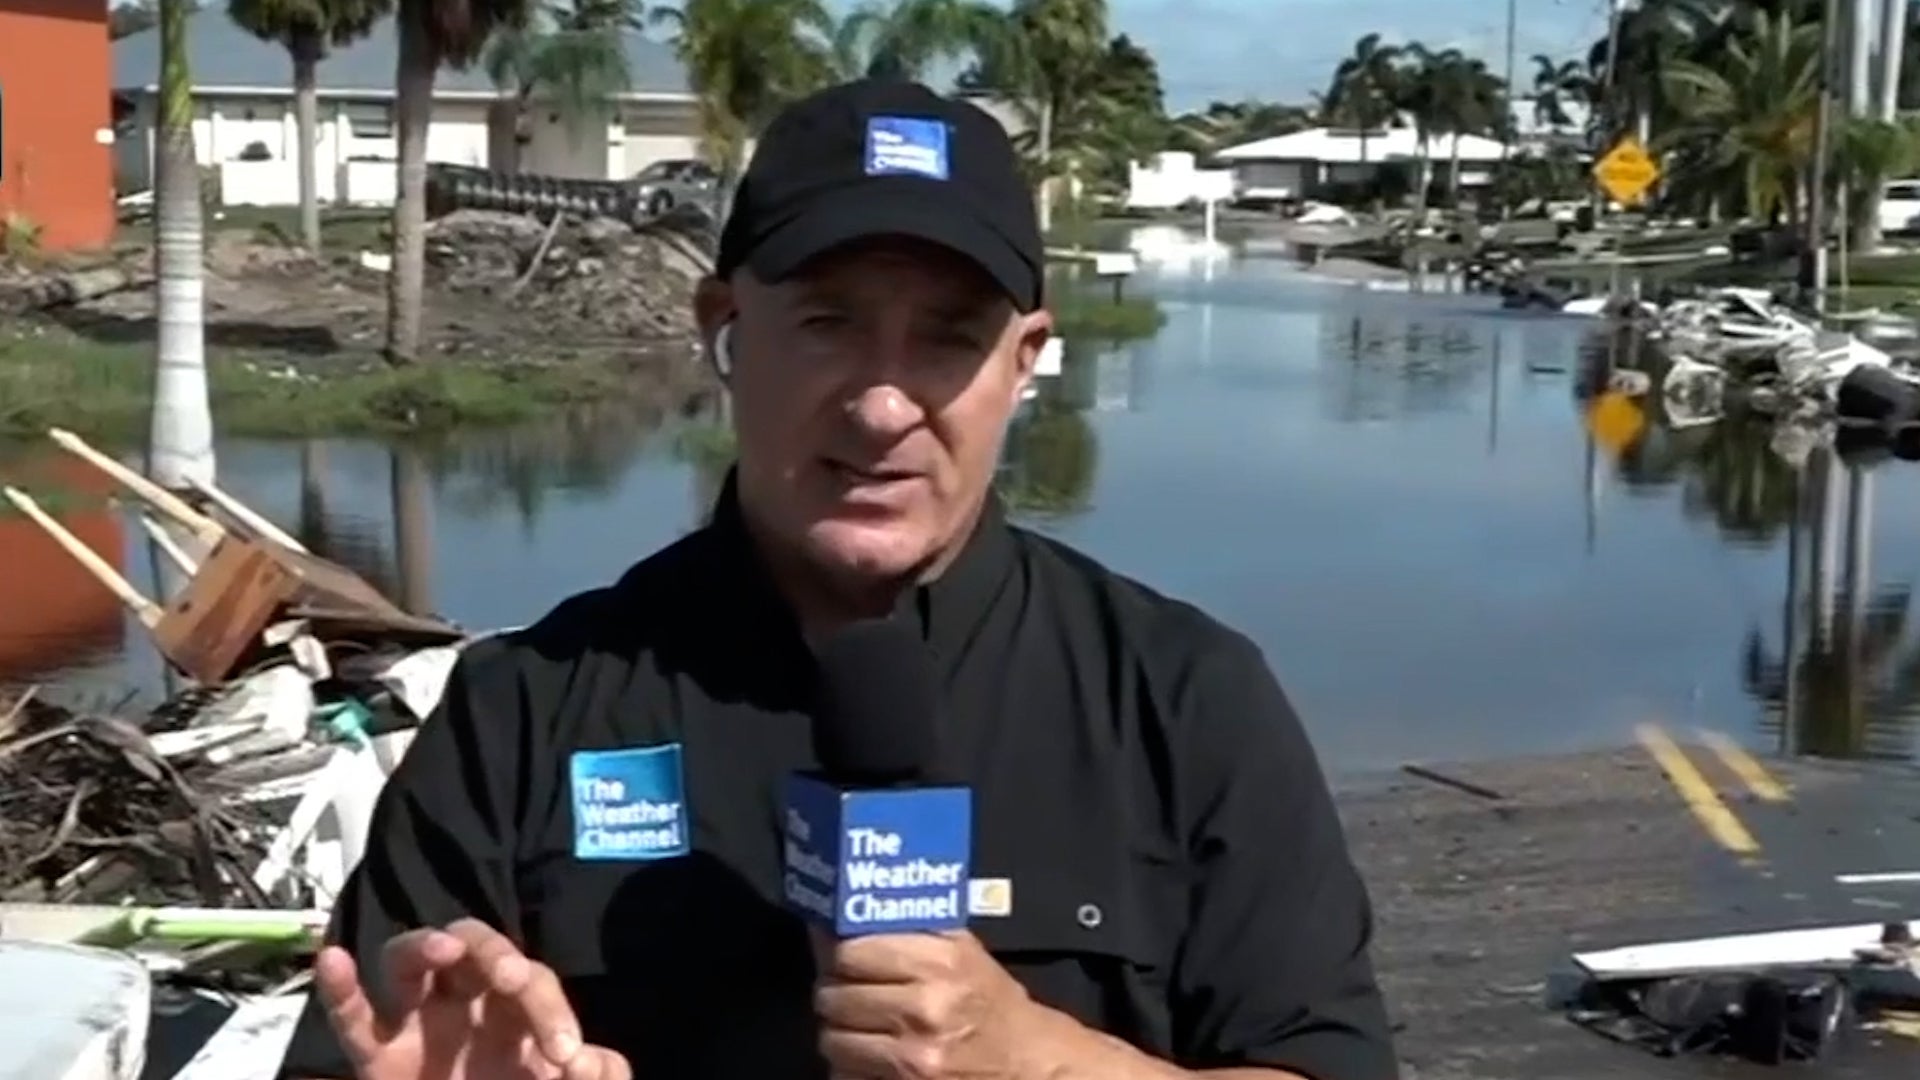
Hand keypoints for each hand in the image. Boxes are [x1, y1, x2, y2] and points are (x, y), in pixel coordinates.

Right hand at [314, 917, 630, 1079]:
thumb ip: (599, 1074)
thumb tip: (592, 1061)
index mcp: (517, 1009)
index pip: (533, 980)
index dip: (550, 1008)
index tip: (565, 1056)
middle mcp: (466, 1005)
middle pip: (473, 949)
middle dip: (494, 952)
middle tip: (513, 979)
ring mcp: (417, 1026)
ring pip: (407, 962)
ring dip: (424, 946)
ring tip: (443, 950)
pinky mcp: (378, 1060)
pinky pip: (353, 1019)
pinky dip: (340, 989)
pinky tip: (332, 958)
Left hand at [812, 929, 1044, 1078]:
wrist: (1027, 1063)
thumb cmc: (990, 1004)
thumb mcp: (961, 952)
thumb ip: (910, 929)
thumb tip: (842, 921)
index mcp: (939, 962)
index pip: (849, 951)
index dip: (838, 954)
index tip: (840, 956)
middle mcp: (925, 1008)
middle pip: (833, 996)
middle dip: (834, 995)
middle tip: (846, 993)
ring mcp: (914, 1055)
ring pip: (832, 1039)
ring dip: (838, 1034)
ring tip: (859, 1027)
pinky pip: (846, 1074)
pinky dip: (850, 1066)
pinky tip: (870, 1057)